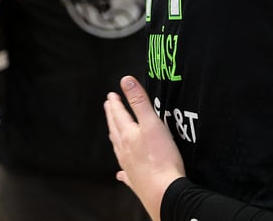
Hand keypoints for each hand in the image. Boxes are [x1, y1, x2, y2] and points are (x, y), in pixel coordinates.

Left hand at [105, 76, 183, 220]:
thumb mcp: (152, 123)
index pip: (119, 114)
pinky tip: (120, 172)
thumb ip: (139, 101)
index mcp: (128, 135)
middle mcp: (125, 150)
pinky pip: (125, 172)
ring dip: (114, 137)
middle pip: (115, 130)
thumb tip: (126, 81)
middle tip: (109, 108)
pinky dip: (121, 169)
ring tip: (112, 131)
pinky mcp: (136, 179)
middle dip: (112, 117)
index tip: (111, 95)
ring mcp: (129, 166)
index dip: (115, 103)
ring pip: (118, 148)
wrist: (163, 190)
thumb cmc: (161, 158)